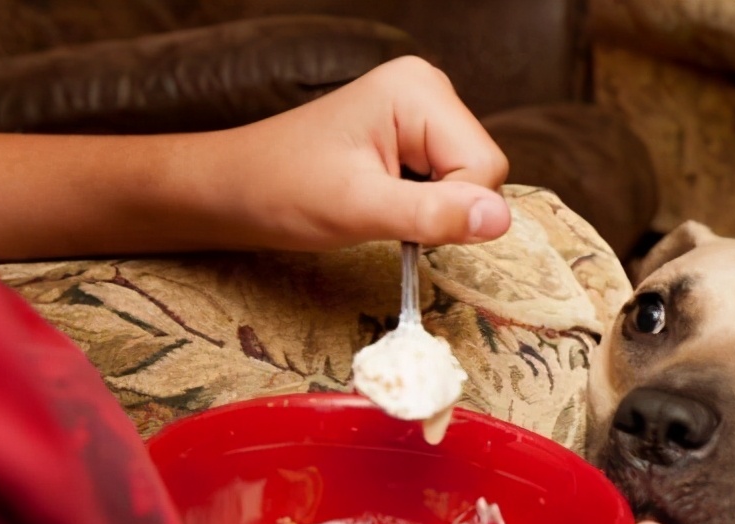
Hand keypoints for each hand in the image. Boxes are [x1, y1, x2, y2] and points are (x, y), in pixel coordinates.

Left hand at [0, 56, 510, 260]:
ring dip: (433, 208)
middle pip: (483, 171)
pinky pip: (450, 181)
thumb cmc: (282, 191)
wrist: (234, 190)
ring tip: (378, 204)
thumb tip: (500, 221)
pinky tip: (383, 200)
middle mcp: (429, 90)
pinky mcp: (415, 136)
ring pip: (470, 182)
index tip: (401, 218)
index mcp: (420, 91)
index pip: (485, 166)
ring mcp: (423, 112)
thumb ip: (433, 214)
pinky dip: (425, 204)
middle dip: (445, 207)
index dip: (455, 208)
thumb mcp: (360, 210)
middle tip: (385, 211)